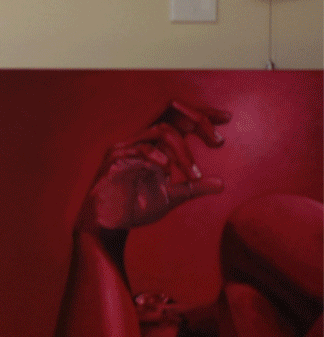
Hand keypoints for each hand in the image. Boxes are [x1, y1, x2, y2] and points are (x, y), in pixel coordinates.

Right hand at [77, 101, 229, 231]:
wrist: (110, 224)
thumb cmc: (135, 207)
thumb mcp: (173, 197)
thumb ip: (194, 187)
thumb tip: (222, 184)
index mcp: (155, 145)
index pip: (179, 117)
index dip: (203, 114)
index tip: (227, 118)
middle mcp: (142, 140)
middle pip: (171, 111)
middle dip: (198, 120)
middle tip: (217, 141)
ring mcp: (127, 147)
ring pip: (161, 130)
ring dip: (183, 152)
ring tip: (193, 174)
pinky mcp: (115, 159)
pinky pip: (141, 148)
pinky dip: (158, 157)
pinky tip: (168, 172)